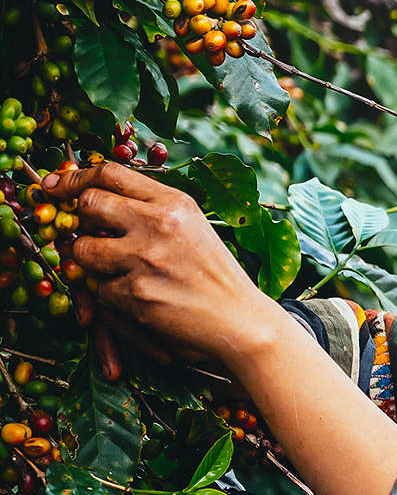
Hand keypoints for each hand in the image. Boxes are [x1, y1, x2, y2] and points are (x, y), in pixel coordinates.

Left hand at [43, 163, 282, 368]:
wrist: (241, 322)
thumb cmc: (216, 276)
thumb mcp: (193, 228)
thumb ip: (153, 209)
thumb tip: (98, 195)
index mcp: (174, 203)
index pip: (111, 173)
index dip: (76, 177)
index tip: (57, 185)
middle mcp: (158, 223)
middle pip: (90, 203)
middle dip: (80, 219)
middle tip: (87, 234)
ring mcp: (144, 258)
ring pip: (83, 250)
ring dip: (93, 264)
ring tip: (121, 274)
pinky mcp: (135, 294)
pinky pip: (99, 290)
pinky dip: (113, 298)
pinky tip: (141, 301)